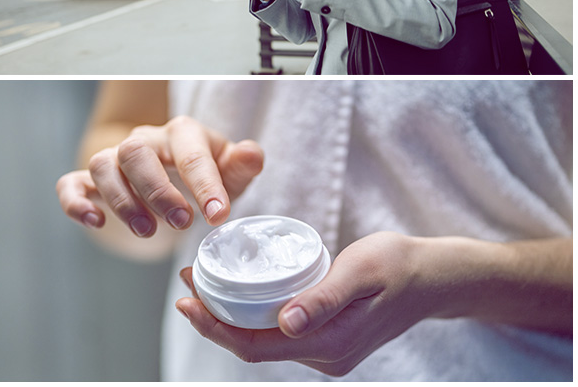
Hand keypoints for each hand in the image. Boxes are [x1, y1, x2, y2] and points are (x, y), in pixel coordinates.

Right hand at [56, 116, 263, 237]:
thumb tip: (253, 154)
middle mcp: (143, 141)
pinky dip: (76, 202)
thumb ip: (241, 166)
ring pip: (103, 165)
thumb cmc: (203, 176)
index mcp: (181, 134)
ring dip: (122, 201)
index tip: (218, 216)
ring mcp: (114, 159)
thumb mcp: (229, 173)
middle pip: (135, 152)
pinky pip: (71, 183)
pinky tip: (96, 222)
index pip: (189, 153)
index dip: (204, 185)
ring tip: (146, 230)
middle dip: (157, 190)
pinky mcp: (91, 181)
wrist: (171, 176)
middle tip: (181, 223)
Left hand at [175, 232, 431, 376]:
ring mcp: (326, 353)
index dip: (215, 327)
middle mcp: (325, 357)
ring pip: (263, 342)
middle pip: (253, 348)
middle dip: (214, 320)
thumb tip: (287, 323)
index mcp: (329, 344)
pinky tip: (237, 292)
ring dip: (230, 317)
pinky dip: (252, 316)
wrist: (435, 278)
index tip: (187, 299)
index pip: (256, 347)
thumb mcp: (360, 272)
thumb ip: (324, 298)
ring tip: (204, 282)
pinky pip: (278, 335)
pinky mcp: (327, 341)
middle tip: (188, 281)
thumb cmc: (399, 265)